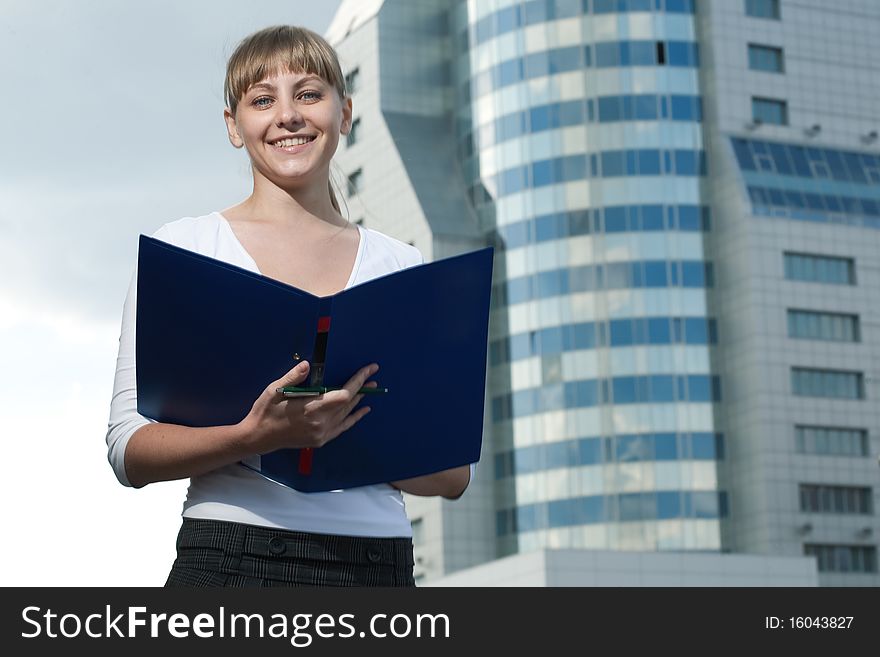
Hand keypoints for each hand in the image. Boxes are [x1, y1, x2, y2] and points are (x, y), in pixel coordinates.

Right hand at [240, 360, 377, 453]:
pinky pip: (342, 427)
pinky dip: (354, 418)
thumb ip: (293, 377)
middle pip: (348, 404)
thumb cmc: (266, 412)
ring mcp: (321, 434)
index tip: (368, 370)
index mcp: (311, 410)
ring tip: (369, 389)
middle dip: (362, 388)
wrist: (258, 437)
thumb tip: (306, 365)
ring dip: (358, 401)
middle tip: (372, 377)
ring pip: (346, 414)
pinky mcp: (320, 440)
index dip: (358, 382)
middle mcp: (320, 424)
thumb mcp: (275, 391)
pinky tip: (362, 411)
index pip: (343, 394)